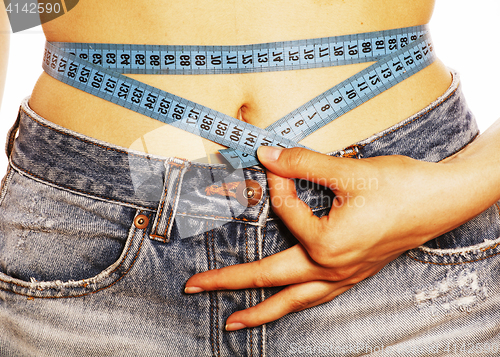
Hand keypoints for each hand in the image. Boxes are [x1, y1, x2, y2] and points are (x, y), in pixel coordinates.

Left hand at [185, 146, 487, 330]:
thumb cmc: (400, 186)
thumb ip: (302, 164)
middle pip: (270, 279)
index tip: (277, 162)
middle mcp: (331, 268)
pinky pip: (317, 298)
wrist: (442, 200)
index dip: (277, 180)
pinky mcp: (354, 274)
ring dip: (261, 311)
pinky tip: (289, 305)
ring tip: (233, 323)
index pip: (285, 209)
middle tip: (195, 287)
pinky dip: (295, 305)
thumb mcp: (348, 171)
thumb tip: (268, 156)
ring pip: (294, 302)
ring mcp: (344, 277)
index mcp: (325, 244)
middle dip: (228, 282)